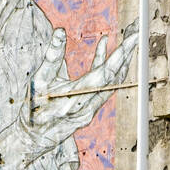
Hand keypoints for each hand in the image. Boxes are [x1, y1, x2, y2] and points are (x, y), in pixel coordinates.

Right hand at [21, 24, 138, 146]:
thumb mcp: (38, 80)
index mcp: (75, 97)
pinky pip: (105, 86)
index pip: (106, 73)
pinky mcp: (91, 110)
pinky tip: (103, 45)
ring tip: (128, 36)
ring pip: (113, 82)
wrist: (31, 139)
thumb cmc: (32, 108)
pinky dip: (107, 67)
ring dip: (122, 59)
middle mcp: (88, 106)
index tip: (134, 37)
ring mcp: (91, 110)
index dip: (121, 54)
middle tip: (137, 30)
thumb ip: (51, 56)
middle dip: (128, 52)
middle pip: (116, 76)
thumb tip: (60, 31)